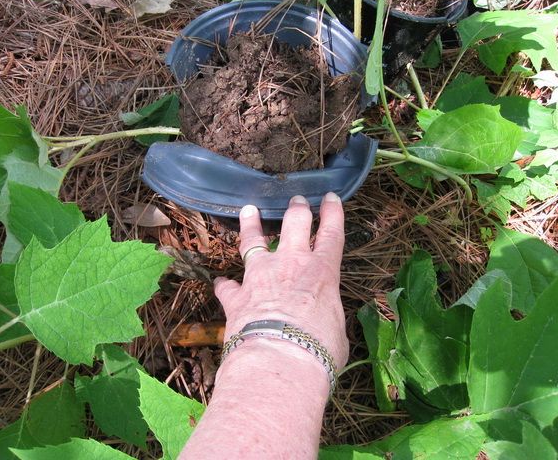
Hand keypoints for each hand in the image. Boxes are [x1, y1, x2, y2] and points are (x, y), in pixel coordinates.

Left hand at [214, 193, 348, 368]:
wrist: (279, 360)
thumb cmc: (319, 350)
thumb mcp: (336, 330)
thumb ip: (328, 317)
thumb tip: (326, 325)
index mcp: (322, 272)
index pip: (331, 234)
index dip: (332, 213)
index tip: (330, 197)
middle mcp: (290, 264)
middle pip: (294, 225)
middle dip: (297, 209)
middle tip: (296, 199)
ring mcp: (260, 276)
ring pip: (253, 242)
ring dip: (250, 224)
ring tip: (248, 210)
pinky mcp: (237, 296)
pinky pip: (228, 286)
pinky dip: (225, 285)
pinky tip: (221, 282)